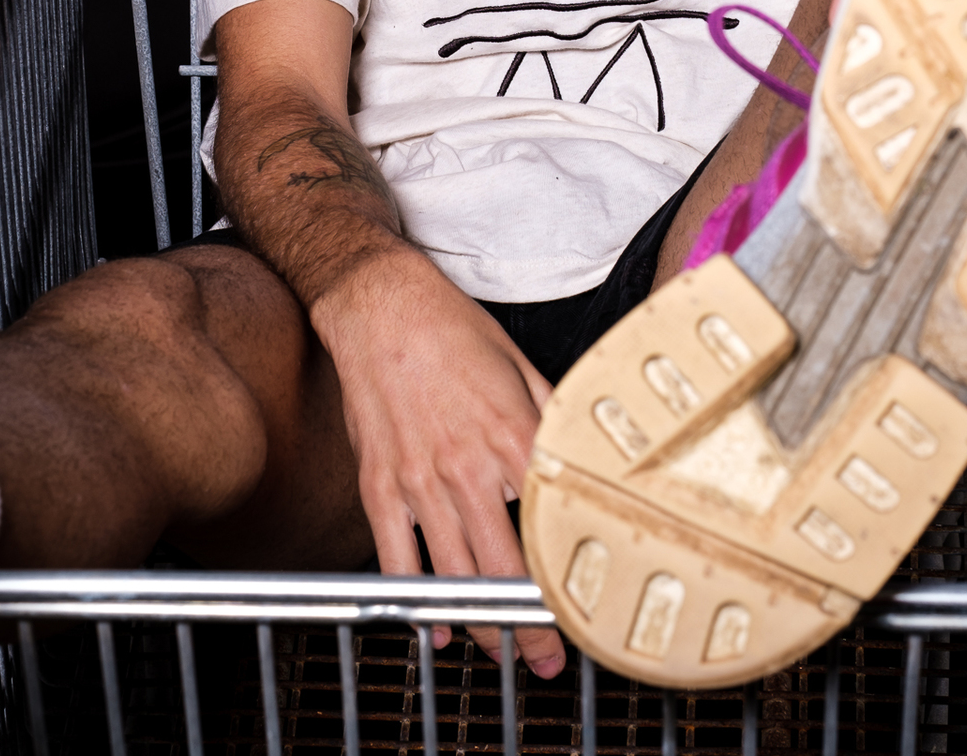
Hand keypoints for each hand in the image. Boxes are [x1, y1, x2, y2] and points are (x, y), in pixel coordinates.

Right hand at [310, 243, 565, 676]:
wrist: (382, 307)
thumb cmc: (453, 330)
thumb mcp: (520, 364)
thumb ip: (551, 416)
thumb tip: (580, 451)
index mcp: (511, 434)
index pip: (549, 522)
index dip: (568, 571)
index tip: (585, 604)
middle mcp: (467, 466)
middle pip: (505, 566)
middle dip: (530, 624)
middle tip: (549, 660)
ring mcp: (419, 480)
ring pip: (455, 573)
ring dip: (482, 625)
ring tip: (506, 656)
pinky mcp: (381, 485)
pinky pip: (398, 558)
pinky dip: (418, 601)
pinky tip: (438, 629)